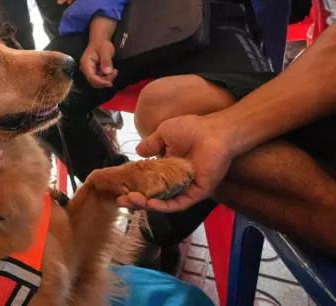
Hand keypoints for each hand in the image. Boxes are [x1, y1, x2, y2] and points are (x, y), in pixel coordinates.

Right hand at [80, 37, 116, 87]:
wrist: (100, 41)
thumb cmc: (102, 44)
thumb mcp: (105, 51)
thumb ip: (106, 61)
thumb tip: (107, 72)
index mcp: (86, 63)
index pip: (91, 77)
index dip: (101, 82)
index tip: (110, 83)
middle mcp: (85, 69)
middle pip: (94, 81)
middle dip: (105, 81)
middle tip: (115, 73)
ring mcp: (89, 71)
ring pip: (97, 82)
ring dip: (106, 80)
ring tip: (114, 72)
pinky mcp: (93, 72)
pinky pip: (99, 79)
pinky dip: (106, 78)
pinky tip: (112, 72)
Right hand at [119, 115, 233, 212]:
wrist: (214, 131)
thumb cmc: (192, 129)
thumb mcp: (164, 133)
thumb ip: (151, 144)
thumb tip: (138, 151)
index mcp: (169, 167)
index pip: (150, 182)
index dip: (135, 186)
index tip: (120, 188)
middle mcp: (176, 181)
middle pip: (154, 196)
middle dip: (137, 200)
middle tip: (121, 201)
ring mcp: (186, 188)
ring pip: (164, 203)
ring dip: (146, 205)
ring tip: (130, 201)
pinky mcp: (197, 193)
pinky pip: (178, 204)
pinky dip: (163, 206)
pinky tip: (149, 203)